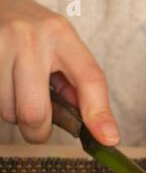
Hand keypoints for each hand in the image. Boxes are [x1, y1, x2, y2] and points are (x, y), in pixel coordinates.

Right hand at [0, 0, 118, 143]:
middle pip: (35, 111)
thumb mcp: (64, 48)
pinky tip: (7, 86)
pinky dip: (3, 105)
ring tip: (20, 91)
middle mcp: (30, 39)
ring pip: (9, 112)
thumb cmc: (36, 34)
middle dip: (39, 131)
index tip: (108, 139)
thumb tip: (94, 126)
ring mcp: (0, 47)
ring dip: (16, 114)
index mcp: (62, 36)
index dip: (99, 114)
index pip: (89, 78)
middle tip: (41, 126)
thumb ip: (78, 84)